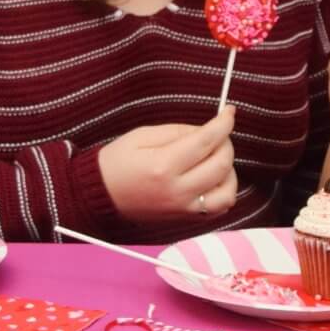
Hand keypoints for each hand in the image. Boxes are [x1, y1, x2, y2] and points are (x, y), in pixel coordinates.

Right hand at [98, 107, 237, 221]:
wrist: (100, 195)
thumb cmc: (117, 162)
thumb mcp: (142, 135)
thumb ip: (178, 131)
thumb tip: (208, 129)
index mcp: (163, 166)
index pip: (206, 141)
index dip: (224, 123)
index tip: (229, 112)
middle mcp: (176, 191)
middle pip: (221, 164)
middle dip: (226, 142)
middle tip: (217, 133)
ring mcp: (183, 208)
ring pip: (227, 190)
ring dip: (229, 169)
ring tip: (214, 157)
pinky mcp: (185, 218)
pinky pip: (219, 207)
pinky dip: (225, 190)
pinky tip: (214, 177)